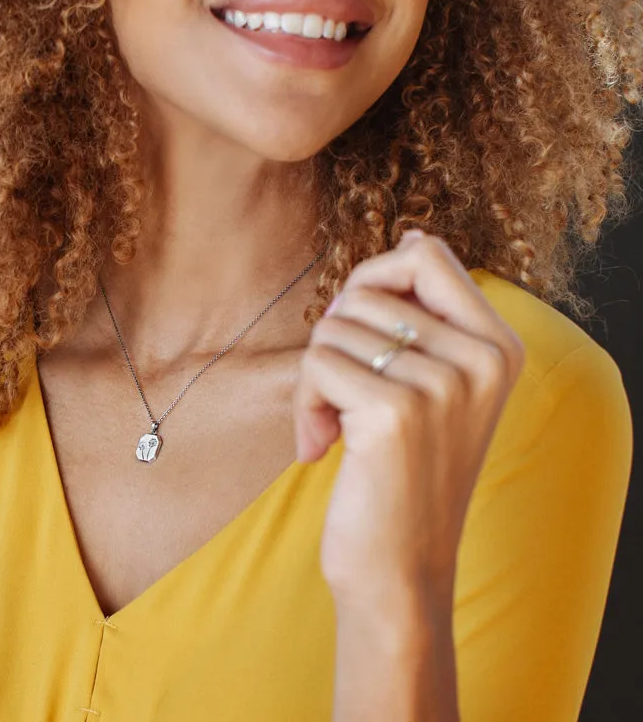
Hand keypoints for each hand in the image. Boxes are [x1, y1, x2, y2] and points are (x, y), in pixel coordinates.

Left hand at [292, 230, 525, 606]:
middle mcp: (481, 359)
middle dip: (335, 336)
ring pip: (333, 326)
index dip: (374, 278)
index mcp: (498, 345)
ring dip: (315, 379)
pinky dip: (304, 405)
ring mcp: (443, 384)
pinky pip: (316, 364)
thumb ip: (428, 313)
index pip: (426, 252)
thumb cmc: (403, 472)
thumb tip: (415, 234)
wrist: (400, 569)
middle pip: (366, 289)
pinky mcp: (395, 411)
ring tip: (336, 427)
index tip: (361, 329)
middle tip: (340, 389)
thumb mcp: (436, 387)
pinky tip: (321, 448)